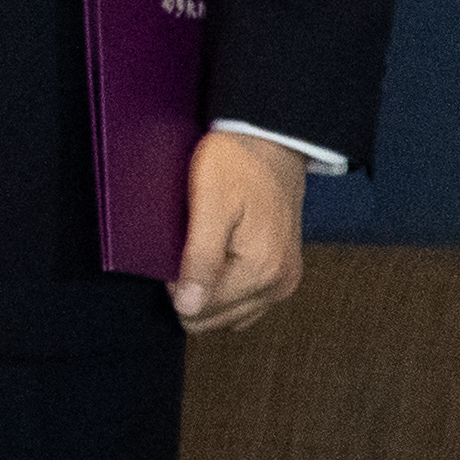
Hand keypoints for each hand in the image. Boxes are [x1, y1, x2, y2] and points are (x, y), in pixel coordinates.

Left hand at [172, 128, 309, 330]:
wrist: (273, 142)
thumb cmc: (237, 164)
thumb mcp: (209, 204)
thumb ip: (199, 259)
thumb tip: (188, 307)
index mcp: (261, 271)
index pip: (201, 311)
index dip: (175, 286)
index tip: (174, 252)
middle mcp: (279, 285)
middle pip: (216, 318)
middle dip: (192, 291)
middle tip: (186, 249)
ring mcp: (284, 281)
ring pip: (231, 314)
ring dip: (209, 291)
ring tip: (202, 251)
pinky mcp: (284, 273)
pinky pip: (247, 300)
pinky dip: (227, 288)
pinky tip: (218, 260)